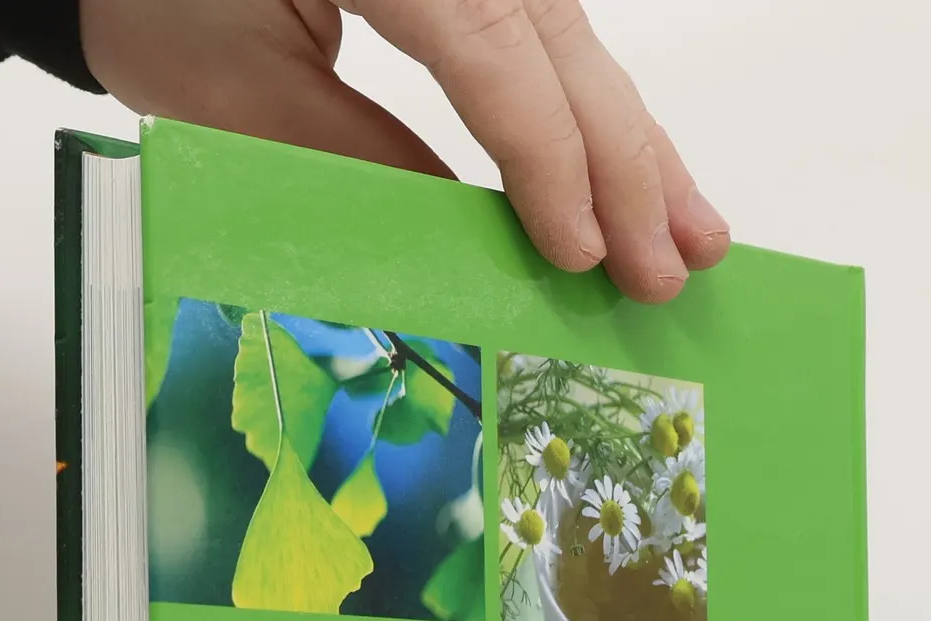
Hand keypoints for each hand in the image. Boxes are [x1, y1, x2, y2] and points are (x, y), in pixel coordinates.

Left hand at [79, 0, 729, 302]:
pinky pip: (552, 39)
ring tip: (695, 236)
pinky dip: (599, 113)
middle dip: (624, 164)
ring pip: (575, 40)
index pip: (496, 52)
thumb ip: (357, 160)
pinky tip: (647, 176)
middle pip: (557, 42)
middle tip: (667, 270)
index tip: (584, 255)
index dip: (548, 160)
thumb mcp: (235, 92)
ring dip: (639, 145)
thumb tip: (471, 245)